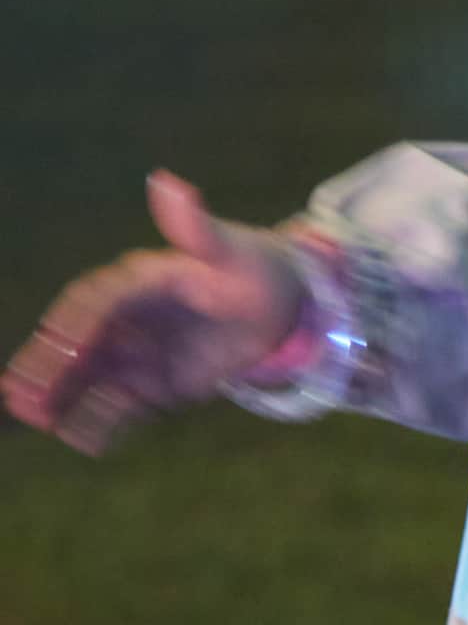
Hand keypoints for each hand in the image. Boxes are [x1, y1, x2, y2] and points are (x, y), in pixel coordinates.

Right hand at [5, 171, 309, 455]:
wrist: (284, 306)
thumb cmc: (252, 269)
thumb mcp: (231, 250)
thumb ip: (196, 228)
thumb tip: (166, 182)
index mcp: (135, 283)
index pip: (93, 305)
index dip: (74, 328)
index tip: (59, 350)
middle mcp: (126, 321)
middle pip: (78, 346)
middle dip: (49, 370)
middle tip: (19, 396)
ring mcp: (138, 356)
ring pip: (90, 379)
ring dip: (63, 399)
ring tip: (36, 420)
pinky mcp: (155, 386)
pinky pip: (123, 406)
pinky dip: (104, 421)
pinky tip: (85, 441)